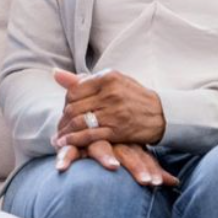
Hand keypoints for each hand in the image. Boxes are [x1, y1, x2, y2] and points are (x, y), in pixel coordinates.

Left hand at [51, 69, 166, 148]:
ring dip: (65, 132)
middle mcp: (110, 94)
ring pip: (79, 122)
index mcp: (107, 78)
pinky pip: (89, 136)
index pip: (74, 90)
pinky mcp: (117, 130)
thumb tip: (55, 73)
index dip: (65, 103)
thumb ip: (83, 80)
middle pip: (74, 107)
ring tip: (58, 138)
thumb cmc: (134, 96)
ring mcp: (114, 113)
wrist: (162, 114)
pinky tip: (66, 143)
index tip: (64, 111)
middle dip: (63, 120)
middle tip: (58, 128)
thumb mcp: (112, 81)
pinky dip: (74, 140)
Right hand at [55, 141, 178, 187]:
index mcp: (129, 144)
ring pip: (99, 150)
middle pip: (126, 153)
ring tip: (113, 166)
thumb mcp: (134, 156)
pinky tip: (61, 167)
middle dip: (137, 168)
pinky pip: (69, 152)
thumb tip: (177, 183)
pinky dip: (65, 158)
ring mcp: (93, 141)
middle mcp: (113, 141)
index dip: (149, 169)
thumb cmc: (117, 146)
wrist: (90, 115)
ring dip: (104, 158)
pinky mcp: (74, 145)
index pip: (142, 157)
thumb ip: (153, 169)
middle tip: (147, 182)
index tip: (158, 183)